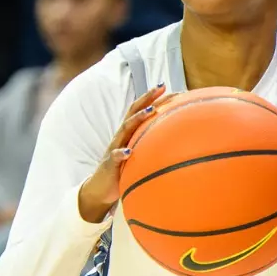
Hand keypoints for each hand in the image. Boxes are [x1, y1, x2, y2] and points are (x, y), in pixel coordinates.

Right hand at [76, 86, 163, 223]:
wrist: (101, 188)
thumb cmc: (123, 169)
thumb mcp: (138, 154)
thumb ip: (150, 144)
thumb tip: (176, 141)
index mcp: (129, 133)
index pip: (140, 109)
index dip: (153, 97)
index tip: (168, 87)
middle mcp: (121, 136)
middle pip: (133, 112)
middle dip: (147, 98)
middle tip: (161, 87)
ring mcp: (115, 148)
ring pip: (125, 129)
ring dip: (137, 118)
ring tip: (151, 111)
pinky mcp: (110, 164)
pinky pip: (114, 157)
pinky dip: (121, 153)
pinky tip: (128, 152)